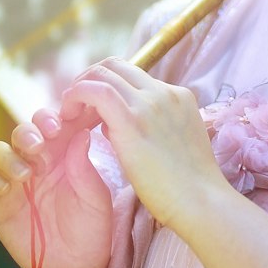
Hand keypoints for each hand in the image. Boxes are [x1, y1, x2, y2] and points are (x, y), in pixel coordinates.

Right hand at [0, 106, 113, 267]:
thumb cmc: (91, 229)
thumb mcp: (96, 197)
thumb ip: (85, 167)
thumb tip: (81, 133)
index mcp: (64, 154)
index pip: (54, 124)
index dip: (57, 117)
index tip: (66, 122)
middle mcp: (37, 162)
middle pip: (24, 131)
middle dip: (31, 131)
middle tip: (43, 144)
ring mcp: (14, 180)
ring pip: (0, 149)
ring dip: (10, 154)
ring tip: (27, 173)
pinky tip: (7, 187)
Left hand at [58, 58, 222, 233]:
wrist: (201, 202)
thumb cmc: (189, 186)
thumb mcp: (175, 145)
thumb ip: (149, 128)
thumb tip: (109, 123)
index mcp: (179, 97)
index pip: (134, 75)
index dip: (108, 85)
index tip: (93, 106)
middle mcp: (164, 92)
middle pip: (116, 65)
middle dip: (89, 78)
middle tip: (75, 104)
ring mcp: (150, 103)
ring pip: (103, 73)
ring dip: (80, 87)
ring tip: (67, 112)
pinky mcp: (132, 120)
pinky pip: (95, 91)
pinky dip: (76, 95)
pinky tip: (66, 114)